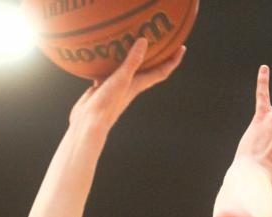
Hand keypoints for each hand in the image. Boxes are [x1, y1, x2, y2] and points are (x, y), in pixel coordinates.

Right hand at [69, 38, 185, 131]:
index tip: (182, 47)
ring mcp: (116, 86)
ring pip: (127, 67)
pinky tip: (102, 52)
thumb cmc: (108, 104)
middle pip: (147, 68)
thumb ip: (132, 61)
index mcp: (138, 84)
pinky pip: (108, 69)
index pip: (161, 72)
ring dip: (131, 55)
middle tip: (160, 39)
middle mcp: (130, 85)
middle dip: (155, 55)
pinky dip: (108, 60)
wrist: (89, 123)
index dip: (173, 60)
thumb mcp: (121, 79)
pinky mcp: (102, 86)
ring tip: (132, 39)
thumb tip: (144, 41)